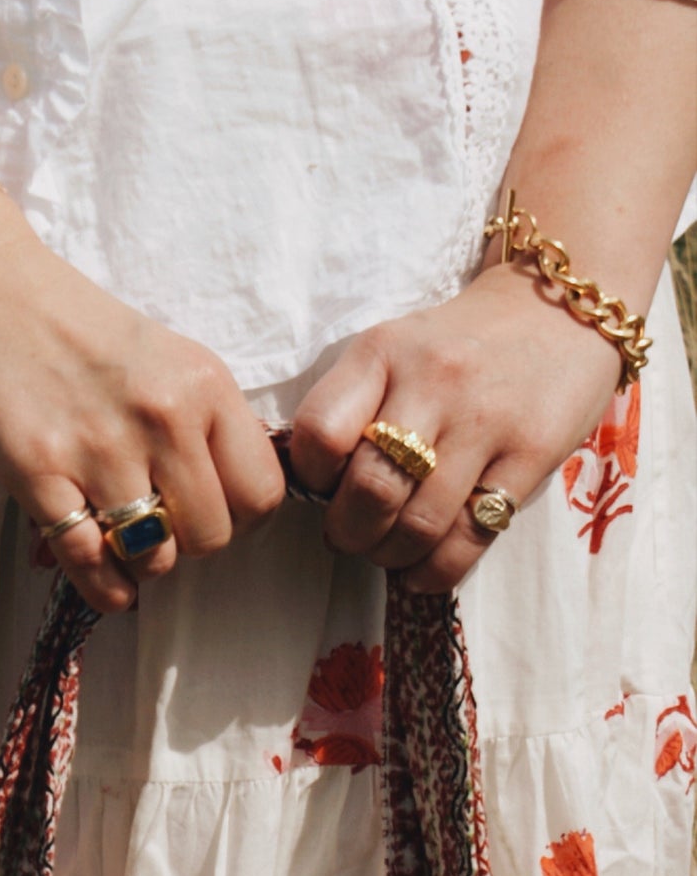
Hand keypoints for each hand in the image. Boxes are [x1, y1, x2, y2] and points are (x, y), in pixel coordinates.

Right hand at [0, 206, 284, 613]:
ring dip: (142, 561)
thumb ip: (204, 423)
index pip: (261, 492)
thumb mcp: (167, 359)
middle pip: (212, 536)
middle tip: (162, 524)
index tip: (213, 512)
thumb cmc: (80, 332)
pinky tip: (106, 579)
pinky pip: (91, 564)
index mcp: (203, 384)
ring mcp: (100, 449)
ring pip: (154, 557)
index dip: (240, 518)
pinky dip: (105, 586)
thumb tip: (227, 504)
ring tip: (124, 538)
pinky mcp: (41, 476)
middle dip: (188, 543)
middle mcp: (161, 417)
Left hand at [289, 267, 625, 591]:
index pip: (320, 433)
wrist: (562, 306)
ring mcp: (486, 421)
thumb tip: (316, 490)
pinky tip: (423, 569)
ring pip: (418, 525)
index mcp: (384, 353)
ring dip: (391, 555)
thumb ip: (353, 406)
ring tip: (389, 550)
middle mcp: (434, 382)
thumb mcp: (396, 349)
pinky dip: (436, 570)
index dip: (313, 478)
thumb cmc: (459, 345)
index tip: (326, 486)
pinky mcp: (531, 455)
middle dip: (349, 533)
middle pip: (370, 490)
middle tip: (353, 535)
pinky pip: (470, 538)